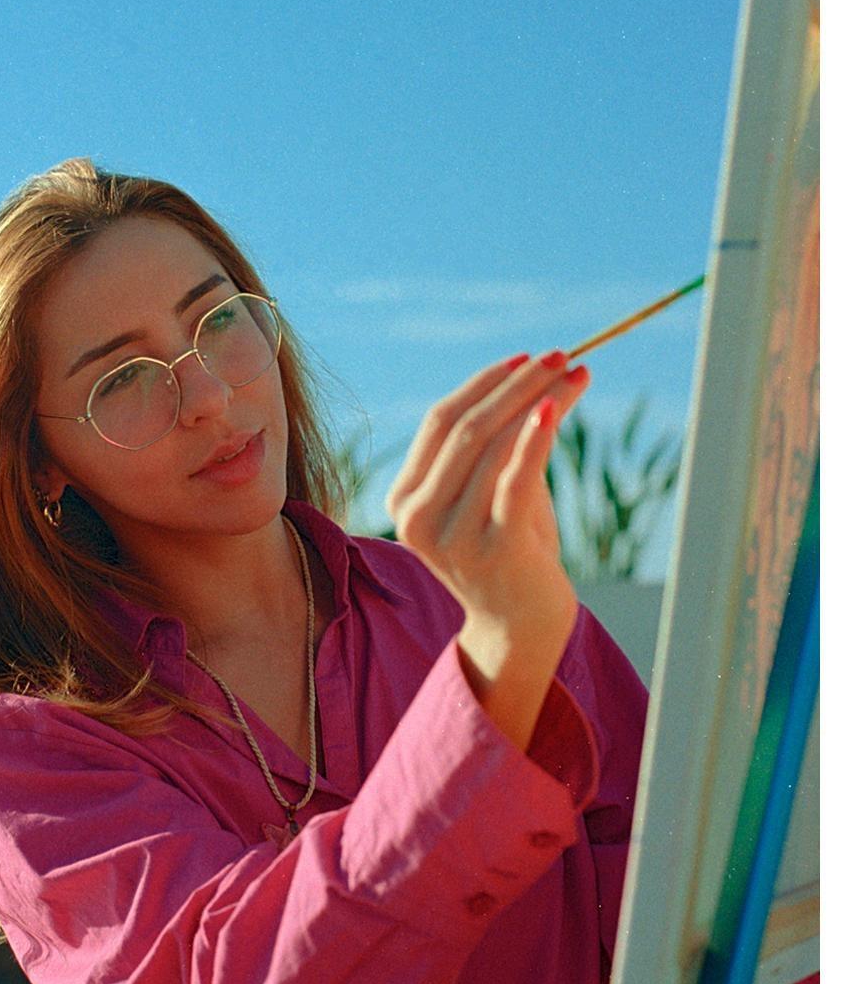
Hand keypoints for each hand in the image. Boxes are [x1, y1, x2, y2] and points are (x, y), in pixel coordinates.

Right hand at [385, 350, 590, 748]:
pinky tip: (557, 406)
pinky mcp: (493, 549)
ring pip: (494, 445)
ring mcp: (452, 536)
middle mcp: (417, 518)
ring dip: (540, 400)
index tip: (527, 359)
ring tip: (578, 375)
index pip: (440, 422)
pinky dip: (536, 437)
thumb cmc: (509, 553)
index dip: (484, 383)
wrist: (520, 629)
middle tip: (561, 355)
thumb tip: (533, 381)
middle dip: (517, 383)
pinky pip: (516, 478)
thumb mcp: (489, 494)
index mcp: (405, 500)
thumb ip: (495, 447)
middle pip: (466, 427)